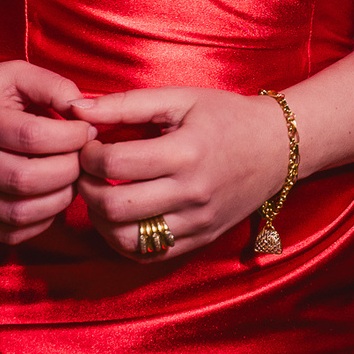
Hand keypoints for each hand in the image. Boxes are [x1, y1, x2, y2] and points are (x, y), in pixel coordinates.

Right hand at [0, 60, 96, 245]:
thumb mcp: (11, 74)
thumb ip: (51, 86)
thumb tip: (83, 112)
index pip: (31, 136)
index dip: (70, 138)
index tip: (87, 132)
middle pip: (25, 179)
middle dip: (68, 171)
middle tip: (83, 159)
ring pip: (18, 212)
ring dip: (58, 200)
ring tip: (72, 180)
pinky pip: (8, 232)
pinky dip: (39, 221)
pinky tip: (49, 199)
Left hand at [67, 87, 291, 260]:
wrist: (275, 148)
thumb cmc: (225, 115)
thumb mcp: (180, 98)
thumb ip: (126, 104)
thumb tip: (77, 109)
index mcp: (185, 153)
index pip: (114, 164)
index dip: (88, 154)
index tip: (88, 142)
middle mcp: (191, 194)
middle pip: (115, 207)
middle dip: (87, 186)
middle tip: (86, 169)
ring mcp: (196, 224)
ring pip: (125, 240)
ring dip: (100, 218)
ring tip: (100, 192)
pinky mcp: (198, 241)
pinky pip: (147, 255)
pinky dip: (122, 239)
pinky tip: (119, 215)